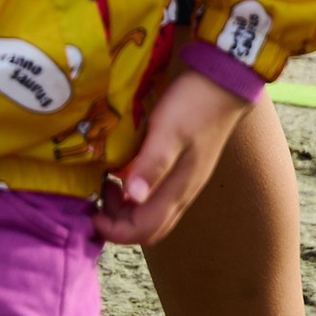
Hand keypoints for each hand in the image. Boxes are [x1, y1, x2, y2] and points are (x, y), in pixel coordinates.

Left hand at [94, 65, 249, 247]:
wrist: (222, 84)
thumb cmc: (192, 106)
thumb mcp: (167, 131)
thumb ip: (151, 165)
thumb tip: (132, 197)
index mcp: (178, 190)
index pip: (144, 231)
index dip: (115, 230)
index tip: (92, 212)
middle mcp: (183, 194)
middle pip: (148, 229)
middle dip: (118, 224)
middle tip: (97, 197)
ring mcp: (185, 183)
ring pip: (153, 215)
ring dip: (126, 210)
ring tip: (107, 182)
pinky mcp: (184, 171)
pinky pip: (158, 198)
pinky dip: (136, 196)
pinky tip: (124, 172)